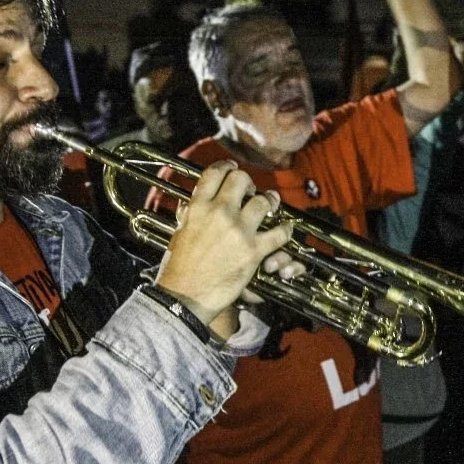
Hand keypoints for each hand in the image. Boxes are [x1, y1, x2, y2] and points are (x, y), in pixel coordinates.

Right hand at [156, 161, 293, 324]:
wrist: (185, 296)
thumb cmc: (178, 269)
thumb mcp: (179, 232)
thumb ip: (190, 214)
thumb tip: (192, 202)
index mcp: (197, 207)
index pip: (214, 173)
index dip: (227, 167)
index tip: (233, 169)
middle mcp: (218, 213)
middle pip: (241, 180)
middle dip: (248, 183)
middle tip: (250, 191)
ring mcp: (238, 230)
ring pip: (263, 201)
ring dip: (270, 202)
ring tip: (271, 205)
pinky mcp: (253, 251)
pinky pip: (280, 232)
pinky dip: (285, 230)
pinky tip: (284, 229)